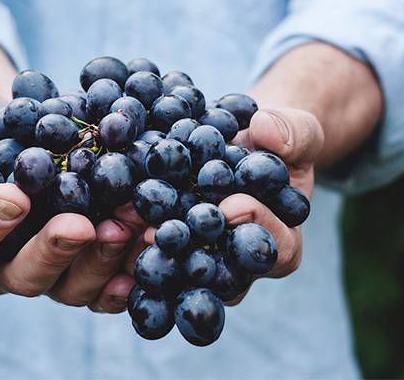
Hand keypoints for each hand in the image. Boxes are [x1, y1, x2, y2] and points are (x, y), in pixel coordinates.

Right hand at [0, 87, 136, 312]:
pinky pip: (107, 284)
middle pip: (22, 276)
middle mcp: (4, 263)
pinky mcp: (86, 265)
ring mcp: (50, 269)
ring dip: (101, 260)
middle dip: (53, 252)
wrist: (22, 128)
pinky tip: (150, 248)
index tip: (14, 196)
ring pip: (71, 286)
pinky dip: (130, 271)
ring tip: (128, 225)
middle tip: (81, 224)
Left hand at [118, 106, 323, 305]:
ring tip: (125, 228)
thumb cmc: (277, 142)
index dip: (257, 228)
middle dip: (192, 251)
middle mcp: (239, 262)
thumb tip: (268, 131)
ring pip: (180, 269)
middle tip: (163, 232)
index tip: (233, 205)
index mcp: (281, 242)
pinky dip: (129, 237)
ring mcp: (203, 258)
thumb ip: (294, 133)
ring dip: (151, 251)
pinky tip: (106, 221)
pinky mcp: (172, 246)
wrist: (244, 143)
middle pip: (220, 272)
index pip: (276, 249)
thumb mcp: (297, 131)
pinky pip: (153, 250)